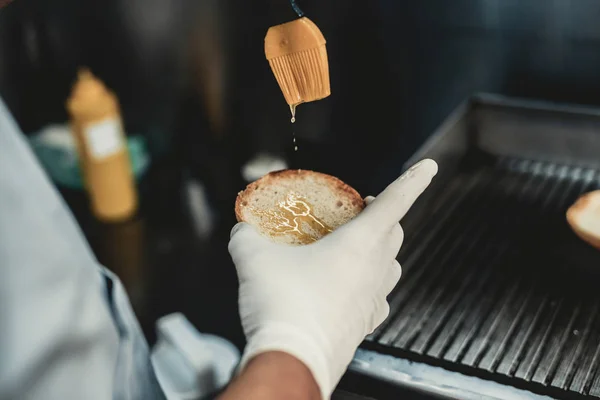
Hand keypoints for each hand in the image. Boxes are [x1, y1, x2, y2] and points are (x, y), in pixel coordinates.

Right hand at [228, 159, 437, 398]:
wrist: (292, 361)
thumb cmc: (283, 306)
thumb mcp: (253, 258)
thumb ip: (246, 237)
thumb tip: (242, 231)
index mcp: (359, 243)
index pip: (395, 201)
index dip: (413, 180)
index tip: (429, 167)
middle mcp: (375, 270)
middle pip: (394, 233)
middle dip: (382, 215)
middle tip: (359, 211)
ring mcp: (373, 299)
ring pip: (391, 266)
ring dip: (379, 250)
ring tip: (354, 249)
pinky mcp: (365, 324)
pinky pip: (377, 297)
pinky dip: (368, 285)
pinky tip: (348, 289)